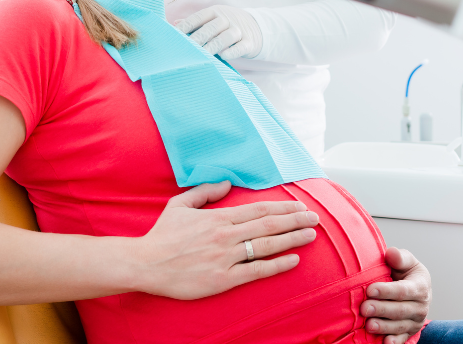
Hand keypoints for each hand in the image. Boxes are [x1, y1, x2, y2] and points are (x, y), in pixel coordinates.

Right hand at [132, 181, 317, 299]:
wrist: (147, 263)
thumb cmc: (163, 234)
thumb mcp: (180, 204)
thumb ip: (205, 192)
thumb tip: (226, 183)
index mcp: (217, 217)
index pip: (258, 209)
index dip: (282, 207)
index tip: (299, 205)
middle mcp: (226, 235)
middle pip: (268, 225)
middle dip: (295, 220)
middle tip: (315, 218)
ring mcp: (226, 258)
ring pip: (266, 245)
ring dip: (292, 239)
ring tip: (310, 235)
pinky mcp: (224, 279)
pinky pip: (256, 271)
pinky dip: (276, 265)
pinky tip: (293, 260)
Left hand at [175, 5, 262, 58]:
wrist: (257, 27)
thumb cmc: (227, 26)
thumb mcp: (213, 19)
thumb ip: (195, 23)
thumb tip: (174, 24)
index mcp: (215, 11)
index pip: (198, 17)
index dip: (186, 26)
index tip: (174, 36)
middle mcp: (227, 18)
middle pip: (211, 28)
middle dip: (197, 38)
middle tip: (186, 49)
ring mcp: (239, 29)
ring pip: (226, 37)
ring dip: (213, 46)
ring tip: (202, 55)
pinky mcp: (249, 42)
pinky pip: (241, 46)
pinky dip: (232, 51)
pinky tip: (223, 56)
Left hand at [361, 247, 431, 343]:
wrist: (414, 286)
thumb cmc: (406, 271)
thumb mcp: (406, 260)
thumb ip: (399, 257)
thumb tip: (391, 254)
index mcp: (420, 286)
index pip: (403, 290)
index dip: (386, 291)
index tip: (370, 290)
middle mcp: (420, 306)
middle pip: (400, 310)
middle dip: (381, 309)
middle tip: (364, 308)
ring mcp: (416, 321)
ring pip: (399, 326)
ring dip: (384, 326)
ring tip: (369, 325)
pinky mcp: (410, 331)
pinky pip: (403, 338)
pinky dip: (395, 342)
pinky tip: (385, 342)